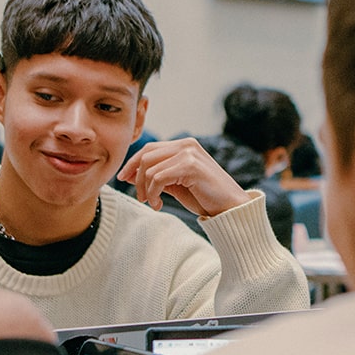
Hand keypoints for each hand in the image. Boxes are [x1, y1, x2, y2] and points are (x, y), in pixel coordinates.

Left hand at [116, 137, 250, 216]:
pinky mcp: (190, 166)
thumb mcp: (175, 185)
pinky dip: (153, 193)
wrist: (230, 209)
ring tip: (153, 203)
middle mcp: (186, 144)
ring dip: (146, 189)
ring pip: (149, 167)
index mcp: (184, 145)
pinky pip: (158, 178)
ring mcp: (189, 153)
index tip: (124, 178)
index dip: (133, 163)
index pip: (149, 148)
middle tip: (141, 198)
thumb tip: (130, 174)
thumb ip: (156, 177)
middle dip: (137, 178)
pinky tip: (159, 204)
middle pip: (146, 155)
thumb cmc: (204, 197)